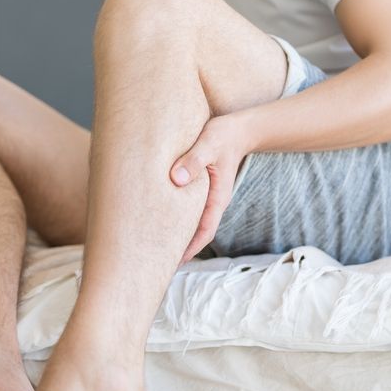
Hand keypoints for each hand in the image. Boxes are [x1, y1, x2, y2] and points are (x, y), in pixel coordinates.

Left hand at [170, 112, 253, 262]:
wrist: (238, 129)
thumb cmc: (224, 135)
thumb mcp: (210, 143)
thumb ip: (194, 159)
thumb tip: (177, 179)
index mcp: (217, 198)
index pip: (205, 231)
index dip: (190, 248)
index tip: (174, 262)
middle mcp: (211, 202)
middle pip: (195, 233)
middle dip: (178, 248)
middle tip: (155, 262)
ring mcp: (205, 197)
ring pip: (189, 222)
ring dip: (174, 234)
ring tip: (151, 246)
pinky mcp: (197, 189)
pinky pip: (185, 209)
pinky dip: (173, 218)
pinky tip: (156, 220)